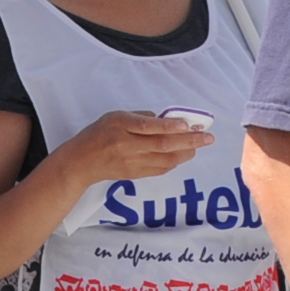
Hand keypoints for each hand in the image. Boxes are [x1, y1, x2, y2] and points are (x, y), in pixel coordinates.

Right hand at [56, 110, 213, 189]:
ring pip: (165, 159)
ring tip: (200, 145)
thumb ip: (140, 117)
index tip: (188, 124)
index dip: (169, 126)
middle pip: (162, 145)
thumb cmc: (99, 133)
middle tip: (207, 137)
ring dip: (185, 152)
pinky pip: (160, 169)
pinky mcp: (135, 174)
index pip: (148, 127)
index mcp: (120, 126)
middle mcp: (126, 146)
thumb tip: (166, 120)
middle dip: (188, 141)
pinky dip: (174, 161)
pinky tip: (184, 155)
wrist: (82, 162)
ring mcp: (132, 163)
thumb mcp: (115, 116)